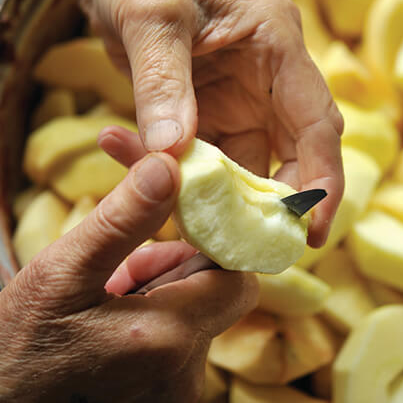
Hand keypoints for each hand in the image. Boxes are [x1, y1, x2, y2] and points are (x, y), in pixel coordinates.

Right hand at [0, 153, 257, 401]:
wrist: (7, 399)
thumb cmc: (21, 344)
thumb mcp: (64, 272)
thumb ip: (122, 219)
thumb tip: (169, 166)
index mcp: (167, 339)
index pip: (237, 279)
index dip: (216, 246)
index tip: (179, 225)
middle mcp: (184, 374)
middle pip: (215, 292)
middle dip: (176, 265)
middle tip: (126, 264)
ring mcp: (177, 389)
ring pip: (197, 311)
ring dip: (162, 287)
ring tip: (112, 291)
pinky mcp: (167, 391)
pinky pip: (182, 336)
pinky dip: (157, 314)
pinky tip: (116, 316)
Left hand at [80, 0, 343, 246]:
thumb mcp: (150, 19)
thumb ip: (162, 85)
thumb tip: (173, 153)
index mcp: (278, 43)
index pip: (317, 122)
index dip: (322, 181)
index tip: (314, 232)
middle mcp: (271, 77)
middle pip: (294, 153)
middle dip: (277, 202)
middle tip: (253, 247)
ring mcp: (244, 98)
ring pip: (251, 165)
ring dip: (228, 200)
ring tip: (202, 230)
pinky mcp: (216, 114)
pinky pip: (214, 161)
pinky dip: (196, 184)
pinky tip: (165, 193)